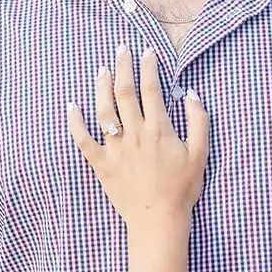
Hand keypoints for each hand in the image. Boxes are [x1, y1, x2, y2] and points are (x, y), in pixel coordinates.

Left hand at [67, 45, 209, 229]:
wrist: (158, 222)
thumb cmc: (182, 190)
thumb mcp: (200, 154)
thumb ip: (198, 122)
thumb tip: (191, 95)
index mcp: (158, 130)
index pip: (151, 89)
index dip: (149, 67)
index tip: (148, 52)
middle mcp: (134, 135)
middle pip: (125, 92)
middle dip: (123, 66)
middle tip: (122, 49)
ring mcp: (115, 150)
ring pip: (104, 111)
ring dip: (102, 87)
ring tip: (102, 69)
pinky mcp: (102, 165)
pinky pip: (83, 140)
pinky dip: (75, 122)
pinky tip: (71, 106)